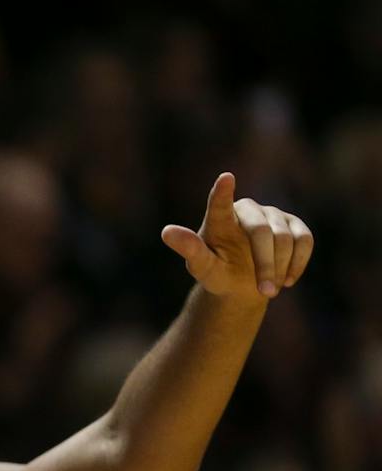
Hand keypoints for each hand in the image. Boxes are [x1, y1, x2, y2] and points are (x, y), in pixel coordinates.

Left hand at [161, 173, 314, 301]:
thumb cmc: (218, 273)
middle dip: (266, 264)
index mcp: (219, 219)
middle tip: (266, 291)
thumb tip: (166, 231)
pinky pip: (305, 240)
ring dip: (280, 268)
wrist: (243, 283)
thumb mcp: (203, 267)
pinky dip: (298, 263)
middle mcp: (247, 210)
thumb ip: (189, 250)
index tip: (225, 178)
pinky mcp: (295, 224)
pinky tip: (288, 280)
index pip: (219, 205)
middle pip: (262, 232)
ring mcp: (274, 214)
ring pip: (286, 239)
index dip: (222, 193)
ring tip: (269, 289)